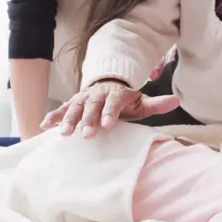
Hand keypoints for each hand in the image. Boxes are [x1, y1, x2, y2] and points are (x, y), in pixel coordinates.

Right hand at [40, 80, 179, 138]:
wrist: (107, 88)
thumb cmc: (126, 102)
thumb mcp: (141, 102)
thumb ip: (157, 104)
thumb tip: (176, 100)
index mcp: (116, 94)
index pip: (114, 102)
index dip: (110, 112)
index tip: (108, 125)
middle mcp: (97, 95)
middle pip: (92, 106)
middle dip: (89, 119)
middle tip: (87, 134)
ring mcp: (83, 99)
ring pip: (74, 107)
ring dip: (69, 119)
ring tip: (65, 134)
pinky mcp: (71, 104)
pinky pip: (61, 110)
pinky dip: (53, 117)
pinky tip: (44, 126)